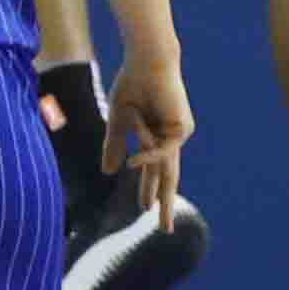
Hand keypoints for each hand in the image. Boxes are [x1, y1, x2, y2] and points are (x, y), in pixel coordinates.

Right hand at [106, 53, 192, 207]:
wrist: (147, 61)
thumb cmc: (133, 83)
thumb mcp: (119, 120)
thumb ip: (114, 145)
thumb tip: (108, 173)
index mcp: (156, 135)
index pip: (154, 169)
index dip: (150, 189)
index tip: (146, 208)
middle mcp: (169, 137)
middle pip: (168, 176)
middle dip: (165, 203)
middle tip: (165, 229)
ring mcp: (177, 133)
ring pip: (162, 167)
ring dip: (153, 187)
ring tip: (148, 208)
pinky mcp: (181, 128)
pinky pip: (161, 151)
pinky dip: (146, 156)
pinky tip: (132, 164)